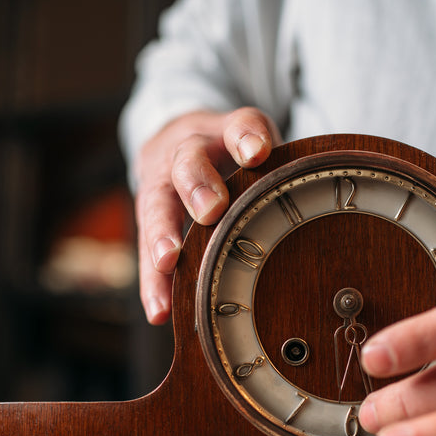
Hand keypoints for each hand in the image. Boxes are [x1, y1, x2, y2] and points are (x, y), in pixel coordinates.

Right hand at [134, 107, 280, 323]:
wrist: (175, 142)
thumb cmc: (226, 151)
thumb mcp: (252, 140)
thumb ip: (266, 152)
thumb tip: (288, 177)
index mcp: (220, 133)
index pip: (237, 125)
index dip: (245, 137)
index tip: (256, 152)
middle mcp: (184, 153)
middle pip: (187, 163)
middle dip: (197, 187)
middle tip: (210, 210)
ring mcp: (161, 184)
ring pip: (157, 206)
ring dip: (163, 236)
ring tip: (166, 262)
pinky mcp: (149, 219)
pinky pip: (148, 252)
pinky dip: (154, 282)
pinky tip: (159, 309)